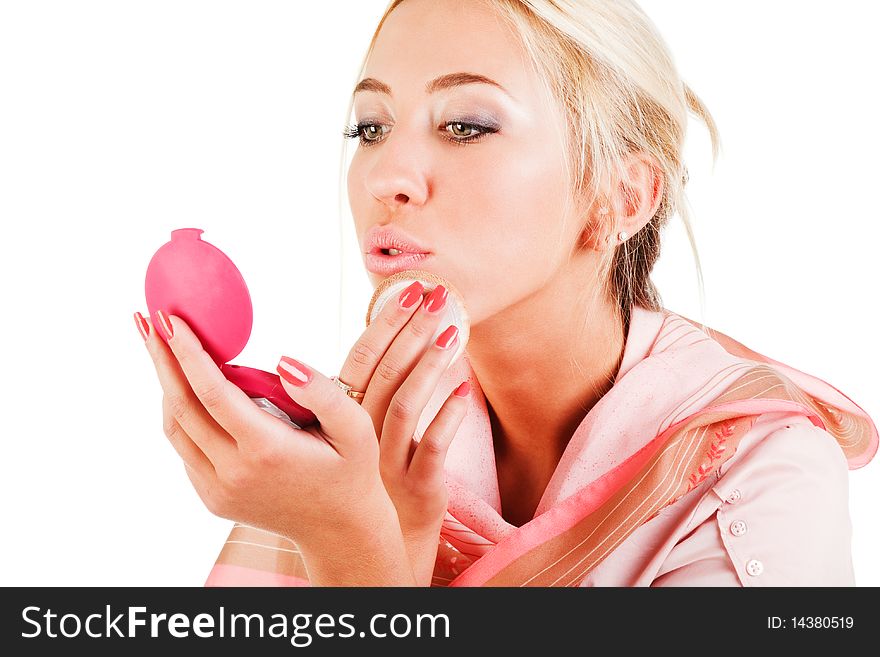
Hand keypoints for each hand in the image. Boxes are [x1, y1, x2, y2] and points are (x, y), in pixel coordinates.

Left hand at [136, 309, 405, 574]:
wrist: (338, 530)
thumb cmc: (350, 470)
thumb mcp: (355, 428)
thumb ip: (322, 392)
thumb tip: (282, 361)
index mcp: (267, 450)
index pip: (213, 393)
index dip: (187, 354)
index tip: (170, 319)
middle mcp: (234, 472)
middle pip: (182, 406)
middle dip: (161, 359)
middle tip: (146, 320)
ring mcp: (218, 488)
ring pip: (176, 427)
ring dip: (164, 384)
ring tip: (159, 346)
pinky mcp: (211, 496)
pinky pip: (185, 446)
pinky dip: (180, 412)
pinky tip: (186, 385)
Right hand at [329, 282, 469, 584]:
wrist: (381, 539)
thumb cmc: (375, 470)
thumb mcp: (364, 427)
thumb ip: (373, 385)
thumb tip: (394, 330)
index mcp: (343, 417)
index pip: (361, 360)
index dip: (384, 323)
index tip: (409, 289)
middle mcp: (359, 438)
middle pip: (385, 375)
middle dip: (412, 331)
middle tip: (437, 296)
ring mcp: (386, 463)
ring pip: (405, 406)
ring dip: (429, 366)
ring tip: (453, 333)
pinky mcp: (417, 487)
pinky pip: (431, 448)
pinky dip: (448, 417)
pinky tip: (465, 390)